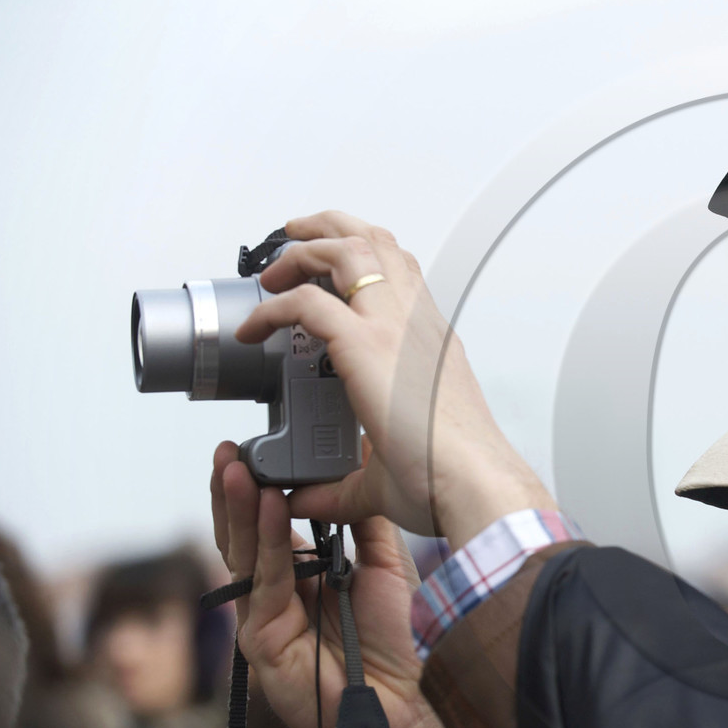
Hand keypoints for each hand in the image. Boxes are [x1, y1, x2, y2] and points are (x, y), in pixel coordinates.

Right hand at [211, 440, 464, 727]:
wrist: (416, 704)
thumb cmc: (405, 644)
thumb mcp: (387, 566)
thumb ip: (365, 521)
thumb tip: (359, 470)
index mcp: (306, 578)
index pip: (271, 527)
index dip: (263, 491)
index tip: (261, 450)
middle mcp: (281, 597)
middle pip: (245, 536)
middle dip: (236, 493)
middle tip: (230, 451)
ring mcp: (267, 620)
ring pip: (244, 554)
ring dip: (241, 508)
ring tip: (239, 467)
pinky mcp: (263, 642)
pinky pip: (266, 581)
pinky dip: (269, 541)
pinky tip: (273, 507)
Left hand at [232, 210, 551, 544]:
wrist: (473, 485)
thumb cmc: (451, 480)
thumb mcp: (386, 476)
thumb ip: (342, 486)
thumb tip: (306, 499)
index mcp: (431, 344)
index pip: (403, 274)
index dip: (365, 257)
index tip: (331, 268)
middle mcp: (416, 325)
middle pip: (377, 241)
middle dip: (329, 227)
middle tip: (294, 236)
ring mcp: (394, 328)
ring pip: (348, 249)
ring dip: (303, 249)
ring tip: (272, 267)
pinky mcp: (366, 345)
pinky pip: (306, 302)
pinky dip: (272, 307)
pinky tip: (253, 328)